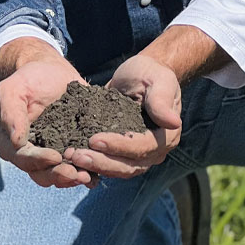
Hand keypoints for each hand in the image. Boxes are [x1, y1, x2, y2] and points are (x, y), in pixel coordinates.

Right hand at [0, 47, 95, 187]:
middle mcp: (31, 154)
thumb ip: (11, 113)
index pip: (24, 158)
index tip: (55, 157)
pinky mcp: (70, 150)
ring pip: (59, 175)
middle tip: (77, 174)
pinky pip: (77, 167)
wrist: (51, 72)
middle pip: (42, 174)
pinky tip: (98, 174)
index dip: (39, 160)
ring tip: (88, 176)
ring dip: (73, 178)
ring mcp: (51, 154)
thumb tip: (16, 140)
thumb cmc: (29, 79)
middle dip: (59, 176)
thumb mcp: (13, 90)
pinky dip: (87, 172)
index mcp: (12, 143)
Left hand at [64, 53, 181, 179]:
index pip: (142, 147)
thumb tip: (173, 122)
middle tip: (75, 155)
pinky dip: (90, 164)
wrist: (140, 76)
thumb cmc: (150, 74)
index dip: (119, 146)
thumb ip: (162, 101)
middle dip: (101, 162)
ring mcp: (137, 157)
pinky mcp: (120, 155)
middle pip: (128, 165)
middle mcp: (153, 152)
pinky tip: (71, 159)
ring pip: (116, 170)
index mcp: (166, 136)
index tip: (95, 139)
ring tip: (70, 157)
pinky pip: (107, 165)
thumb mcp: (158, 80)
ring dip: (93, 166)